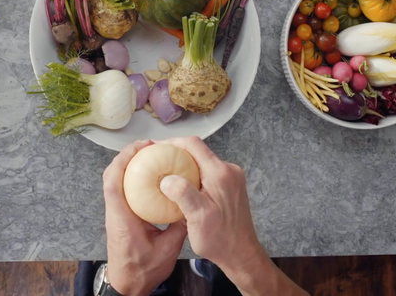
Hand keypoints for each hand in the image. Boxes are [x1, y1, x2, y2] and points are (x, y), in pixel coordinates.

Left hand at [103, 140, 186, 295]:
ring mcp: (116, 215)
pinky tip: (150, 177)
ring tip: (149, 156)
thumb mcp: (167, 249)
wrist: (127, 286)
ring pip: (115, 182)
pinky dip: (133, 179)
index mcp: (121, 218)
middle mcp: (114, 213)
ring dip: (128, 166)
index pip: (113, 182)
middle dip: (127, 156)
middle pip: (111, 176)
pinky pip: (122, 191)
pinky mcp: (120, 218)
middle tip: (148, 146)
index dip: (123, 160)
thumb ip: (178, 226)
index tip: (140, 147)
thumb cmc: (142, 271)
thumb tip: (190, 205)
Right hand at [157, 137, 264, 272]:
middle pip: (197, 151)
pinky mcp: (230, 186)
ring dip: (183, 165)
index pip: (193, 145)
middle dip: (175, 153)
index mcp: (220, 173)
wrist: (241, 254)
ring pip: (202, 161)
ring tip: (163, 172)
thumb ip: (183, 194)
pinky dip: (192, 174)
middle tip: (155, 160)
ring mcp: (231, 178)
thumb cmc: (220, 239)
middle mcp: (228, 170)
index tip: (154, 148)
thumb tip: (166, 178)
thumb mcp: (198, 217)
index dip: (172, 143)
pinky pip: (207, 172)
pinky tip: (179, 185)